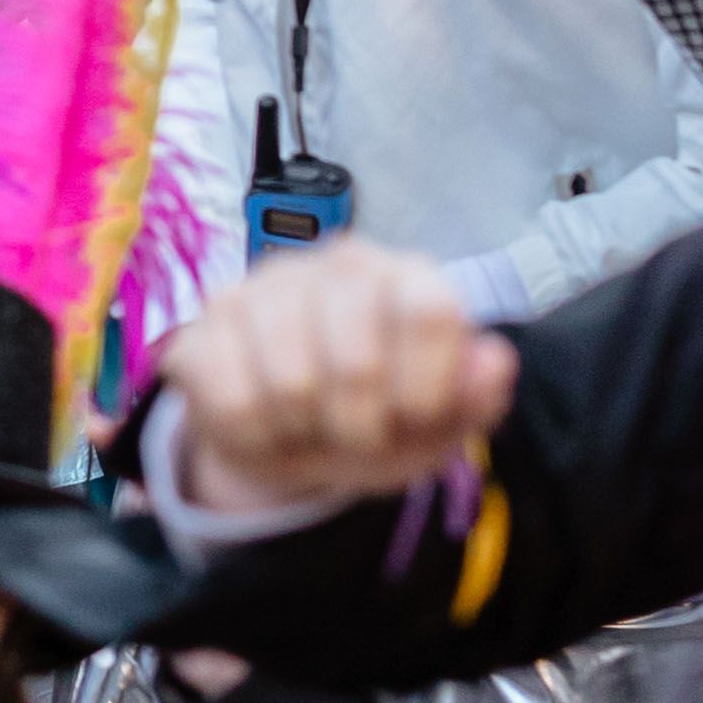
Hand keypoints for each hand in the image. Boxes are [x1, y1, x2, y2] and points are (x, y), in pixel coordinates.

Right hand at [150, 243, 516, 520]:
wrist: (293, 438)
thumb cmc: (380, 422)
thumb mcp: (438, 426)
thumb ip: (476, 396)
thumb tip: (495, 361)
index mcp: (406, 277)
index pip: (429, 310)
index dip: (427, 386)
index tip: (417, 418)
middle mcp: (336, 263)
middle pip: (357, 361)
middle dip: (360, 428)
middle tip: (357, 437)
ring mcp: (265, 285)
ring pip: (291, 384)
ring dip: (305, 434)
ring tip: (310, 429)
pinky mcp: (207, 322)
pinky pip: (232, 400)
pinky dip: (255, 438)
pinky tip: (265, 424)